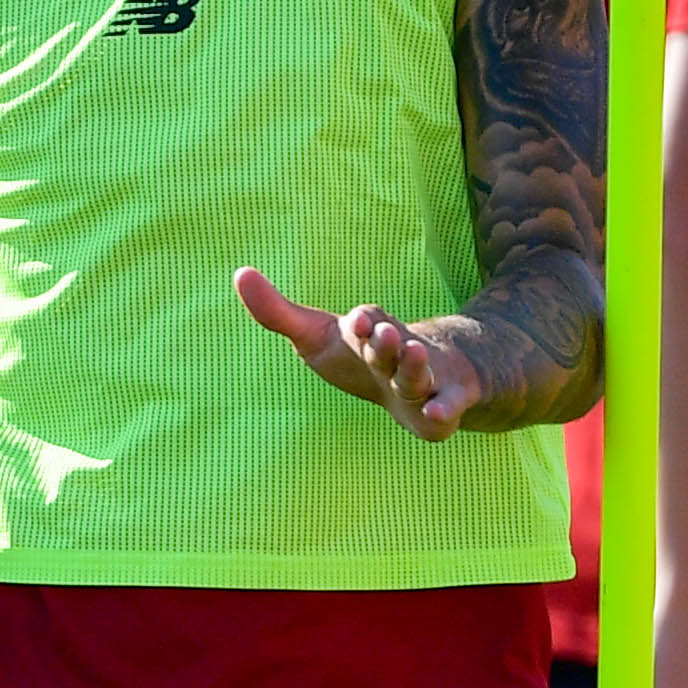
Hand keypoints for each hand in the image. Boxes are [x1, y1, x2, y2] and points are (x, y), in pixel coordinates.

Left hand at [236, 268, 482, 440]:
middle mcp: (398, 352)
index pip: (365, 322)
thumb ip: (277, 312)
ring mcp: (423, 379)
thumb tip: (240, 273)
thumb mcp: (316, 336)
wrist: (425, 382)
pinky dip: (444, 411)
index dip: (362, 322)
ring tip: (413, 354)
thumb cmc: (360, 357)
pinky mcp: (441, 409)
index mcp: (369, 333)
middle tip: (383, 332)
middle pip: (392, 345)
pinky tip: (437, 414)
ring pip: (419, 372)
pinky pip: (447, 410)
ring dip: (415, 365)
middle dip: (386, 340)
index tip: (356, 321)